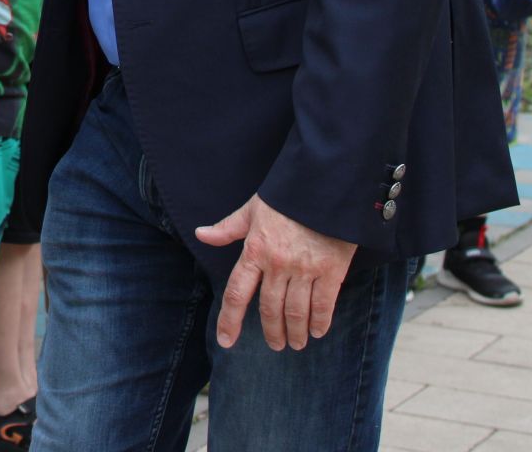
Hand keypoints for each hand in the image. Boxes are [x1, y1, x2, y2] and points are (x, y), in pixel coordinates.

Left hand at [195, 194, 356, 350]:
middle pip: (269, 309)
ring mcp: (305, 269)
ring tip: (296, 343)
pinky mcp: (331, 270)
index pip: (236, 293)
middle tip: (275, 345)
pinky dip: (320, 322)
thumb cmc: (285, 198)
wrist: (323, 186)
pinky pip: (323, 304)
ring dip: (295, 332)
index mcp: (254, 251)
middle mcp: (277, 264)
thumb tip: (200, 234)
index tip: (227, 341)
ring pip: (295, 312)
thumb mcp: (251, 210)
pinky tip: (318, 331)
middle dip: (272, 332)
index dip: (230, 320)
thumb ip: (227, 228)